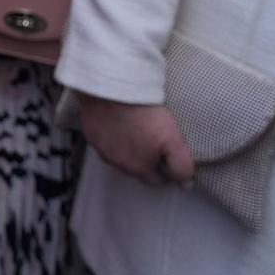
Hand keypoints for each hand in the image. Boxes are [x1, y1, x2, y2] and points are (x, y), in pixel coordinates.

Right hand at [77, 93, 195, 187]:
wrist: (113, 90)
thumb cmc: (143, 113)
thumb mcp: (173, 141)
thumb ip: (181, 166)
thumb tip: (185, 184)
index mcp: (139, 168)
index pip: (157, 180)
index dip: (166, 168)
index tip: (168, 153)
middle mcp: (118, 163)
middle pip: (137, 168)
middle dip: (146, 158)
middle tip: (153, 138)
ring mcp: (101, 148)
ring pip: (119, 154)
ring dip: (127, 146)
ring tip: (136, 127)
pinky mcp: (90, 132)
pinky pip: (103, 138)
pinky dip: (111, 133)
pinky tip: (118, 120)